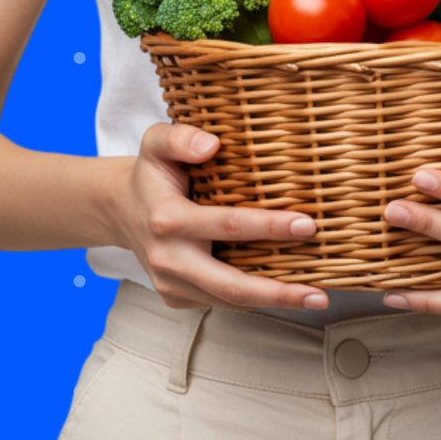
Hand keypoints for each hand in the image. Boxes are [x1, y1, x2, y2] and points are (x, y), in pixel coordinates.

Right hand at [113, 122, 329, 312]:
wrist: (120, 209)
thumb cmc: (151, 173)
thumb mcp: (156, 142)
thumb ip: (180, 137)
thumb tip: (211, 144)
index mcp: (167, 219)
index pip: (227, 225)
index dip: (269, 227)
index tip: (307, 225)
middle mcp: (168, 259)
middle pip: (230, 284)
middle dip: (278, 291)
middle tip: (319, 291)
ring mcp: (171, 284)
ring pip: (228, 301)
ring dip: (273, 302)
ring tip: (315, 297)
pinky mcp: (176, 297)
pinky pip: (220, 302)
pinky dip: (254, 299)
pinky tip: (285, 291)